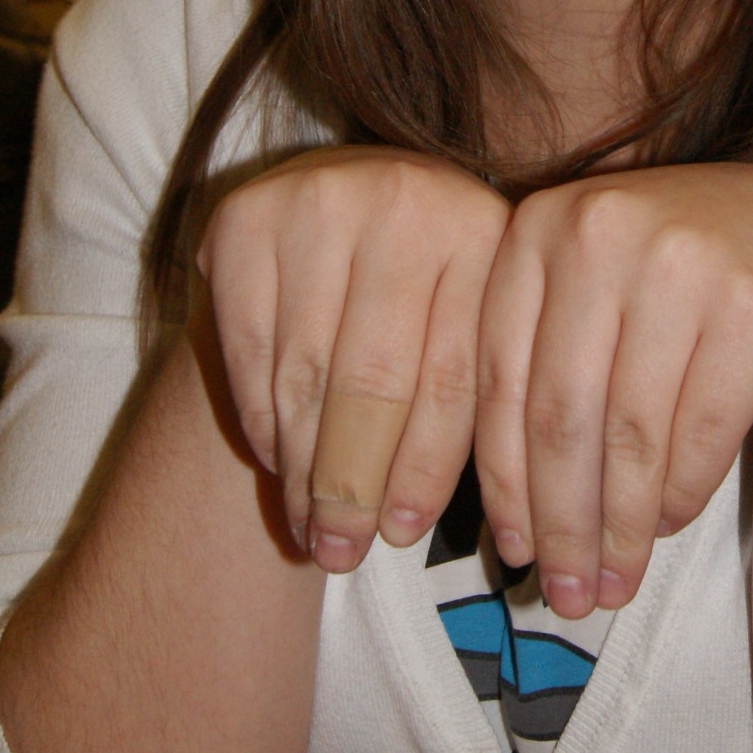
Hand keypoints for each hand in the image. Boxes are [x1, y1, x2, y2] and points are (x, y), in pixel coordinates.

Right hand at [197, 147, 511, 572]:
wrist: (332, 199)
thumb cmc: (417, 289)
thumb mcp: (464, 319)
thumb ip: (477, 399)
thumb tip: (507, 542)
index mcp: (486, 230)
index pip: (456, 377)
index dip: (428, 470)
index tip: (403, 537)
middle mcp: (410, 200)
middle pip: (376, 381)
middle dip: (357, 486)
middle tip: (343, 553)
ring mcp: (321, 200)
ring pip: (308, 374)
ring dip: (305, 470)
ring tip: (311, 531)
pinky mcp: (245, 216)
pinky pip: (251, 351)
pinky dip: (262, 420)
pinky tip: (277, 462)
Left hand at [472, 163, 752, 618]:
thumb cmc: (667, 283)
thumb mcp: (585, 289)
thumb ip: (535, 368)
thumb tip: (511, 532)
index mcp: (540, 224)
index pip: (499, 379)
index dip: (502, 482)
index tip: (513, 554)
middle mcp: (605, 227)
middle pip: (562, 415)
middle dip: (562, 523)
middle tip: (566, 595)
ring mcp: (684, 259)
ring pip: (634, 434)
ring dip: (622, 528)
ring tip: (614, 583)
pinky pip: (702, 435)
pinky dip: (679, 495)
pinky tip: (665, 524)